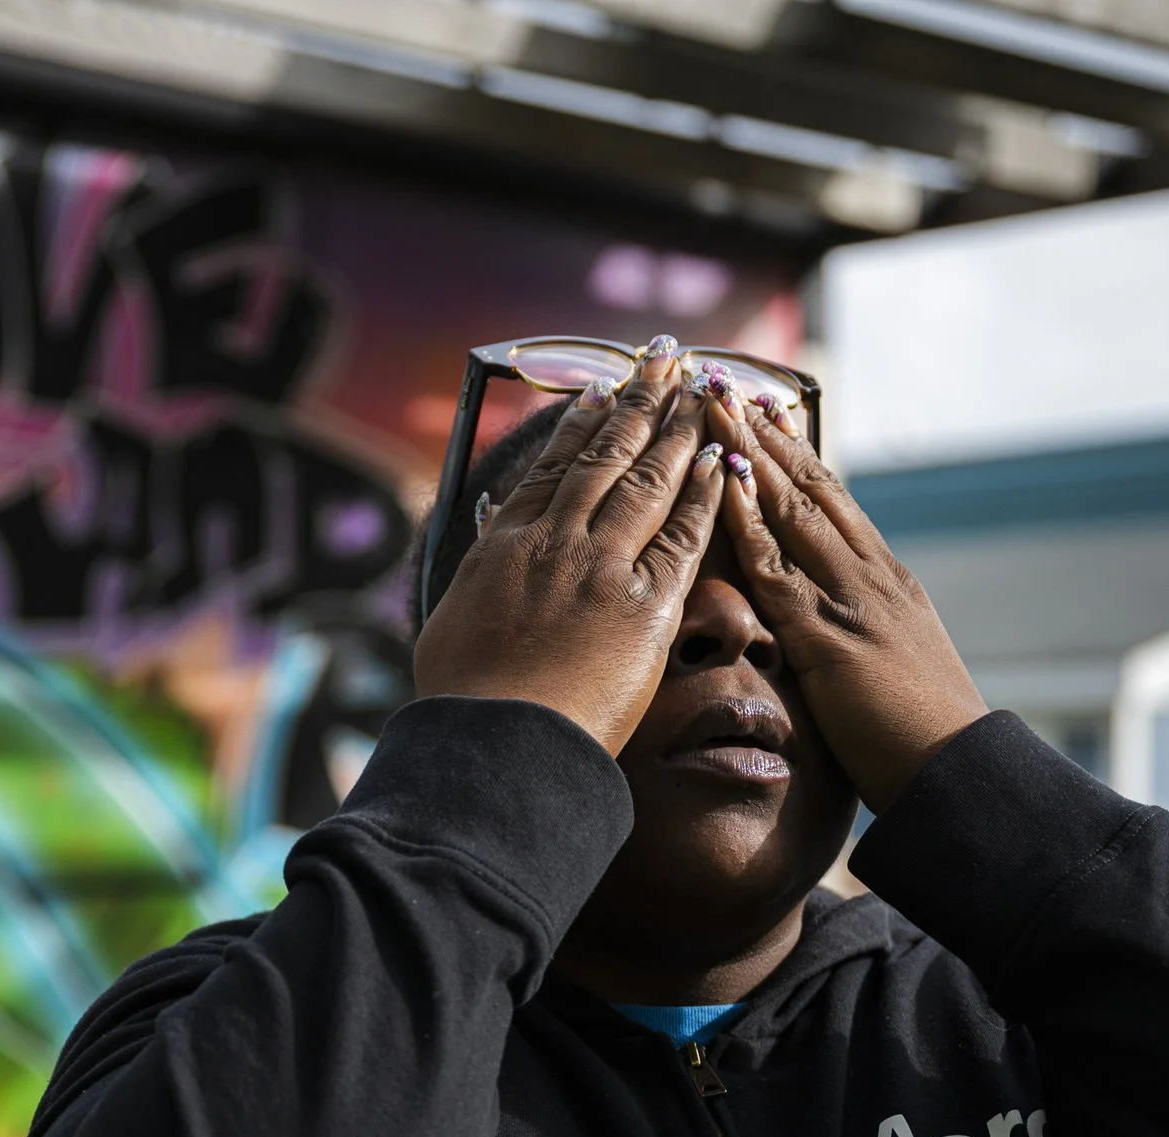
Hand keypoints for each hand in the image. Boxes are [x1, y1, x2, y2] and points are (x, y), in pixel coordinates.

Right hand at [414, 350, 725, 753]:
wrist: (496, 744)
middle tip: (663, 361)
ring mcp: (600, 568)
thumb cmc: (465, 706)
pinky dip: (702, 492)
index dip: (580, 428)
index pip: (549, 471)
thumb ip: (474, 582)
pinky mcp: (645, 604)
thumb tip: (484, 551)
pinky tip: (719, 459)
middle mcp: (553, 543)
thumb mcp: (449, 628)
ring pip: (645, 481)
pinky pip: (682, 534)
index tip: (600, 392)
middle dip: (637, 403)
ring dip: (676, 429)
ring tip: (700, 390)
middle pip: (604, 458)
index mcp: (503, 547)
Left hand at [706, 393, 986, 810]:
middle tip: (724, 382)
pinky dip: (750, 521)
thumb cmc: (916, 734)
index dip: (793, 452)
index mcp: (883, 580)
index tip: (761, 409)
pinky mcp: (832, 637)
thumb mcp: (884, 665)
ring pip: (793, 509)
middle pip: (809, 486)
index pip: (832, 500)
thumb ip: (852, 632)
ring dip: (749, 453)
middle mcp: (870, 575)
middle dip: (764, 432)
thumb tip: (819, 624)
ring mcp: (853, 600)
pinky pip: (781, 568)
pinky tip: (723, 483)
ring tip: (714, 404)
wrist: (954, 770)